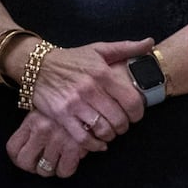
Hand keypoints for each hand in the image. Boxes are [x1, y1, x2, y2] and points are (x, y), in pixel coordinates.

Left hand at [5, 110, 100, 178]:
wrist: (90, 97)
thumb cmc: (66, 103)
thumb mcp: (45, 109)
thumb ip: (35, 126)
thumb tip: (29, 146)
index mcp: (32, 121)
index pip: (13, 147)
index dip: (17, 158)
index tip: (24, 160)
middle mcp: (41, 130)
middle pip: (25, 162)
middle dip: (33, 167)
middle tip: (41, 165)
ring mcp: (56, 139)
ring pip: (45, 169)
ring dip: (51, 169)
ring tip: (57, 162)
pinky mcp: (73, 146)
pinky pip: (64, 170)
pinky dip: (66, 170)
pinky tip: (69, 161)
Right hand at [25, 38, 153, 150]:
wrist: (38, 66)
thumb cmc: (72, 59)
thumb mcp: (98, 50)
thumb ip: (126, 47)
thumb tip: (150, 42)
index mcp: (102, 73)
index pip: (131, 101)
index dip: (138, 113)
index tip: (135, 115)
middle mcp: (89, 89)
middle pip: (119, 120)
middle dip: (124, 126)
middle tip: (120, 124)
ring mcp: (74, 104)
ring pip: (103, 130)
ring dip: (110, 135)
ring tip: (109, 131)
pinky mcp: (61, 116)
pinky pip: (84, 139)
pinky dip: (94, 145)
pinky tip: (98, 142)